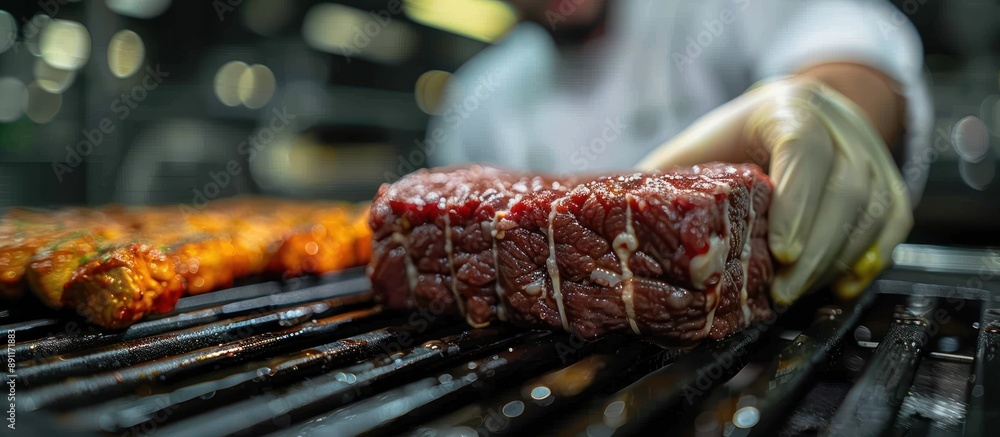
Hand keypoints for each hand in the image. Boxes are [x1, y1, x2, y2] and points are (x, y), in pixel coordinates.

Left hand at [636, 76, 912, 304]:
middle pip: (845, 188)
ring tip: (800, 294)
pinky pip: (892, 221)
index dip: (798, 202)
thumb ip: (668, 185)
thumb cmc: (730, 140)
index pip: (804, 150)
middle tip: (784, 292)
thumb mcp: (695, 152)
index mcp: (786, 109)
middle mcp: (838, 124)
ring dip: (838, 260)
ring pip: (874, 209)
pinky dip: (869, 258)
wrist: (787, 115)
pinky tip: (840, 285)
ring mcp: (870, 151)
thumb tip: (627, 232)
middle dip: (817, 248)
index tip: (782, 251)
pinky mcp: (887, 180)